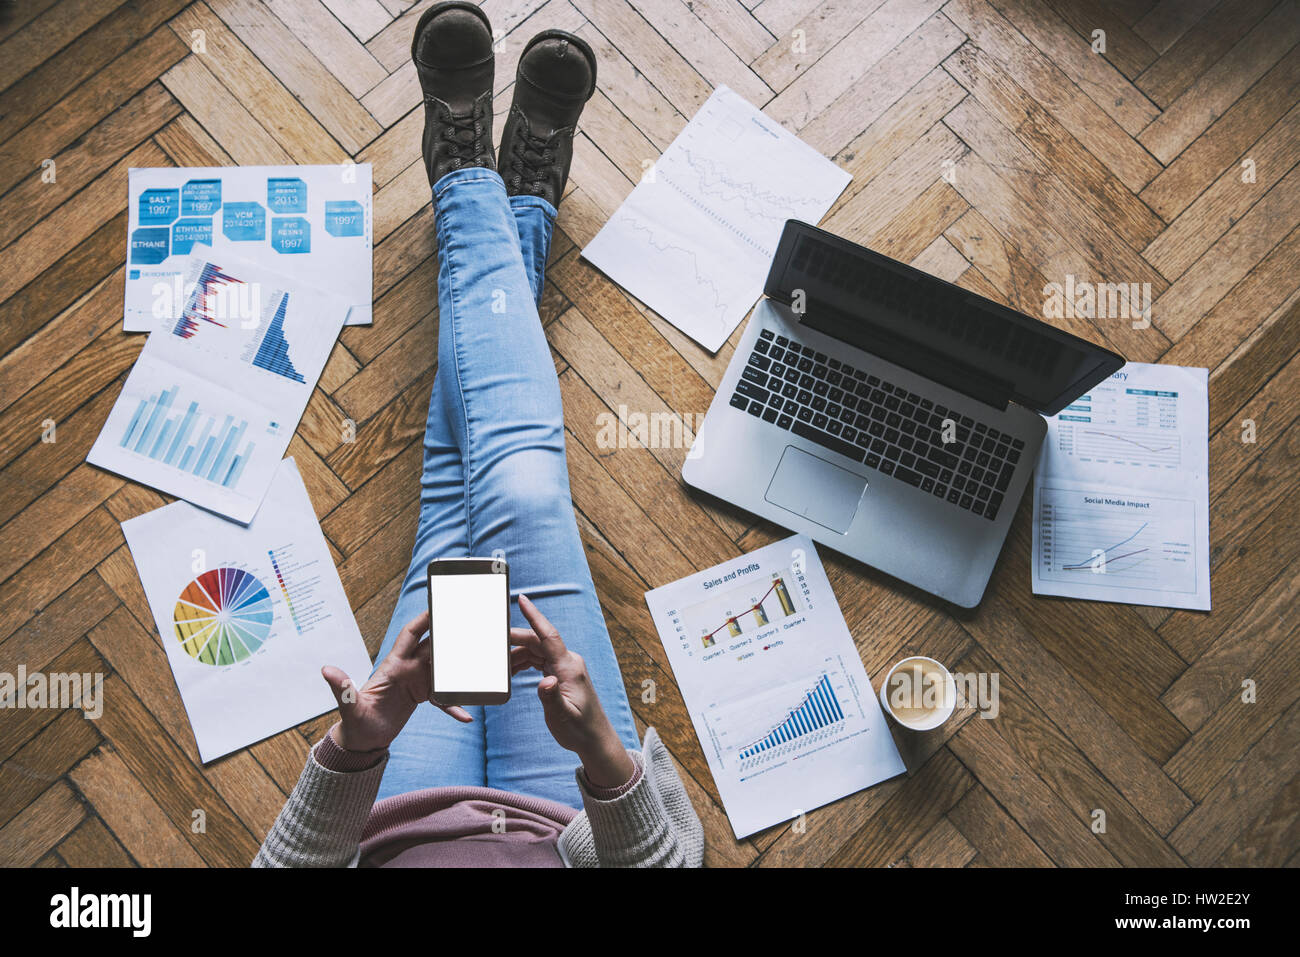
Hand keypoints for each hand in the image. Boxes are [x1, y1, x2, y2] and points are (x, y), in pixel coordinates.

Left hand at [322, 611, 471, 752]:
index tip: (440, 605)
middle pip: (433, 646)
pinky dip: (454, 703)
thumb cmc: (355, 723)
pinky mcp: (421, 696)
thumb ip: (343, 687)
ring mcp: (416, 682)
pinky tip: (466, 715)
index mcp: (393, 665)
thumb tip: (326, 670)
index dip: (424, 619)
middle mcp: (407, 669)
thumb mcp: (350, 707)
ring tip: (476, 664)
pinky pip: (442, 696)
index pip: (411, 634)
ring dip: (457, 666)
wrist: (362, 741)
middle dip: (448, 634)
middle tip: (469, 626)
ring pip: (442, 667)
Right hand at [510, 594, 634, 787]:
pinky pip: (539, 660)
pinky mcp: (561, 674)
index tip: (522, 600)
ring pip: (536, 651)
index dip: (535, 616)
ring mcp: (565, 667)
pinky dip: (523, 663)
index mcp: (568, 667)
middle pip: (537, 642)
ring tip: (498, 665)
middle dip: (514, 640)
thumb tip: (544, 681)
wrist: (594, 739)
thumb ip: (552, 698)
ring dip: (516, 655)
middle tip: (491, 643)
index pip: (549, 636)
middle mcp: (568, 662)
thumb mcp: (562, 716)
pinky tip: (511, 671)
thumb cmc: (580, 729)